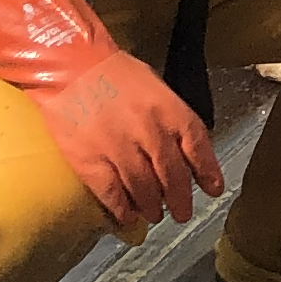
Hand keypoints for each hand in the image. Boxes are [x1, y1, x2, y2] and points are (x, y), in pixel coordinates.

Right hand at [0, 0, 223, 232]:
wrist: (67, 65)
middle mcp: (149, 131)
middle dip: (180, 199)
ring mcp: (119, 148)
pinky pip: (113, 195)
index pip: (197, 146)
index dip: (207, 171)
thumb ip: (170, 117)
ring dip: (152, 207)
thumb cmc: (113, 73)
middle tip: (182, 213)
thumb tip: (183, 148)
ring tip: (154, 214)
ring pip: (145, 190)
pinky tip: (128, 216)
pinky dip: (123, 209)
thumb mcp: (154, 86)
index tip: (213, 189)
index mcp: (169, 109)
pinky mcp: (90, 161)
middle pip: (173, 176)